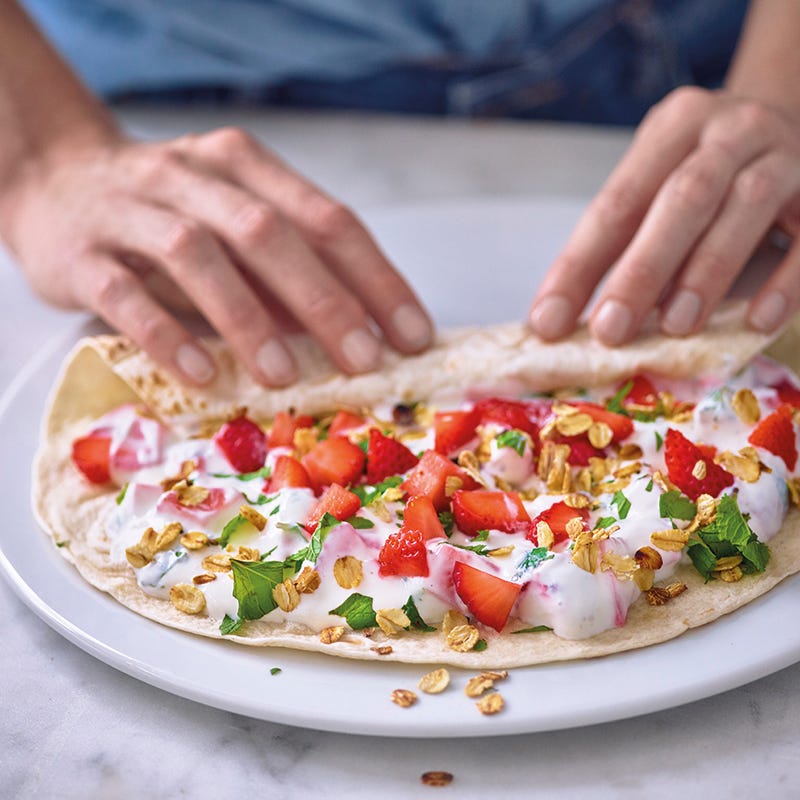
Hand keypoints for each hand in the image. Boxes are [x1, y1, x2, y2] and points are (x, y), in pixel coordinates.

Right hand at [1, 127, 432, 384]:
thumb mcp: (235, 228)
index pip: (327, 219)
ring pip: (198, 254)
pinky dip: (168, 335)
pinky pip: (125, 294)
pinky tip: (204, 375)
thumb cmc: (169, 216)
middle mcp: (192, 175)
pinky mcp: (82, 252)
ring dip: (247, 318)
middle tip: (364, 361)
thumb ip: (286, 272)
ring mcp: (132, 209)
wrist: (56, 182)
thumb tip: (357, 334)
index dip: (376, 279)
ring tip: (282, 376)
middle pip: (269, 233)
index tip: (412, 337)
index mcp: (244, 164)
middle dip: (325, 300)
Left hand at [529, 87, 799, 344]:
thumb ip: (626, 240)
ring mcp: (786, 153)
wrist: (799, 121)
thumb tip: (571, 321)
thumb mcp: (663, 184)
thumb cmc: (711, 173)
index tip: (547, 322)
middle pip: (680, 200)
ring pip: (745, 206)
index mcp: (672, 129)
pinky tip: (757, 321)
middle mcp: (729, 130)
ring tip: (675, 328)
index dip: (578, 266)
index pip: (615, 203)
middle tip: (610, 332)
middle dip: (640, 270)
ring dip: (707, 272)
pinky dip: (786, 281)